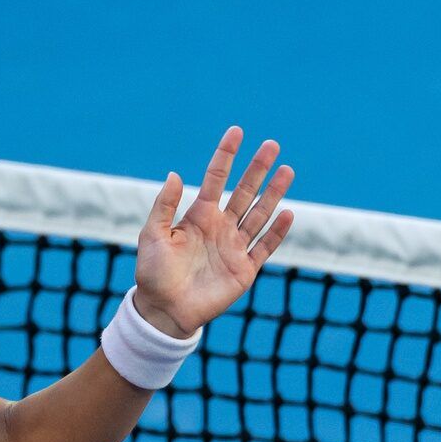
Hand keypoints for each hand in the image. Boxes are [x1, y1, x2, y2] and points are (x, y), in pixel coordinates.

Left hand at [133, 127, 294, 337]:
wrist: (163, 310)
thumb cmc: (153, 273)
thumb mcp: (152, 235)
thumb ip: (164, 206)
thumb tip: (175, 174)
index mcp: (198, 217)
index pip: (216, 179)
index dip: (226, 156)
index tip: (236, 131)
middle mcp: (219, 228)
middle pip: (244, 192)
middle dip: (258, 169)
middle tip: (272, 145)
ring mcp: (234, 247)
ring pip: (259, 214)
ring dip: (274, 193)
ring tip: (287, 170)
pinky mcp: (244, 269)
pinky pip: (264, 246)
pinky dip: (277, 232)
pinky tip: (287, 213)